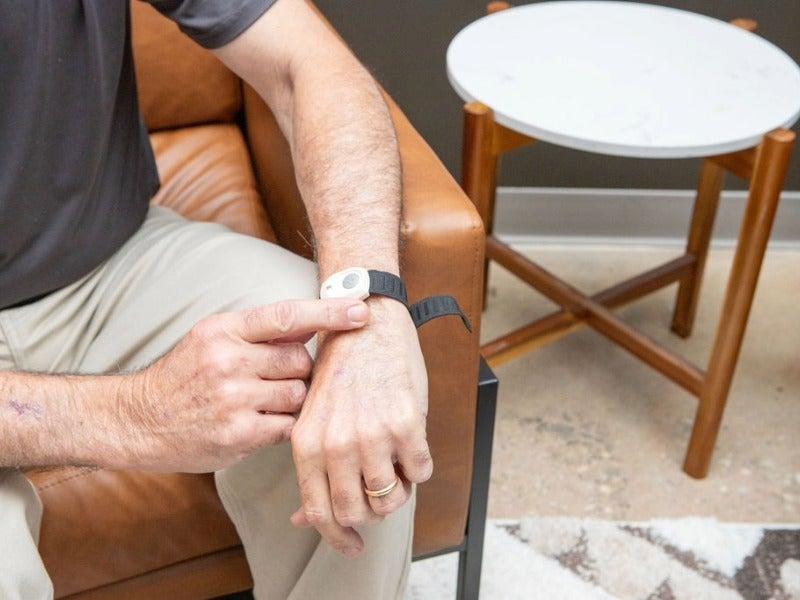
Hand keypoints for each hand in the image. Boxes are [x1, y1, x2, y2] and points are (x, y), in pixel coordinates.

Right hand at [114, 298, 369, 472]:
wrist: (139, 420)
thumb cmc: (185, 376)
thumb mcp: (212, 338)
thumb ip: (259, 332)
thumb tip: (313, 322)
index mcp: (224, 330)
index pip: (287, 316)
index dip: (328, 312)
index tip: (360, 311)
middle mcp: (228, 360)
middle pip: (300, 361)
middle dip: (298, 371)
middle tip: (273, 379)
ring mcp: (232, 399)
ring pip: (298, 395)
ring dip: (291, 401)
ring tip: (260, 402)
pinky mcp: (237, 434)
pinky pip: (287, 427)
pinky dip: (281, 426)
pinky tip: (256, 423)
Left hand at [289, 297, 429, 556]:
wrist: (367, 322)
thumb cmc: (341, 370)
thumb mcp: (313, 418)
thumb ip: (311, 469)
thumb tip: (303, 519)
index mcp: (307, 443)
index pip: (319, 512)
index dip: (337, 538)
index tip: (352, 546)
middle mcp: (336, 444)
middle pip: (358, 513)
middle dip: (372, 511)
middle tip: (380, 492)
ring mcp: (372, 435)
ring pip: (391, 498)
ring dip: (399, 488)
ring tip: (396, 463)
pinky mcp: (406, 423)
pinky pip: (422, 471)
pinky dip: (420, 465)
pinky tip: (412, 444)